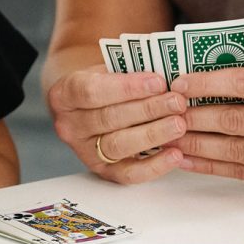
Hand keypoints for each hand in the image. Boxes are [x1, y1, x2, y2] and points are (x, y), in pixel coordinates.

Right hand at [44, 65, 185, 183]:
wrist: (90, 108)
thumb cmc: (105, 85)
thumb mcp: (108, 70)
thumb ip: (129, 72)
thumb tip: (167, 74)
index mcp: (64, 95)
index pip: (92, 91)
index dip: (127, 87)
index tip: (158, 82)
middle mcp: (69, 126)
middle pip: (109, 119)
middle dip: (147, 110)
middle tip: (177, 102)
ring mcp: (84, 151)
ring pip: (119, 145)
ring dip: (153, 134)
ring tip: (179, 124)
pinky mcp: (103, 171)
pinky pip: (128, 174)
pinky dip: (154, 166)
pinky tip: (174, 154)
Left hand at [176, 67, 243, 189]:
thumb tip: (219, 81)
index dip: (210, 82)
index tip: (182, 81)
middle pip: (237, 119)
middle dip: (195, 114)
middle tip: (167, 109)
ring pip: (236, 149)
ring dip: (198, 143)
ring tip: (171, 136)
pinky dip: (214, 166)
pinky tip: (192, 159)